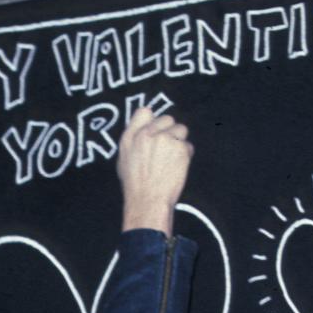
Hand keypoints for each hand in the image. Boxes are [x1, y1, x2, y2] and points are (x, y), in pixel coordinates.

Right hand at [118, 105, 193, 234]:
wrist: (148, 201)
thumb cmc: (135, 184)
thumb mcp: (124, 159)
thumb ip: (134, 138)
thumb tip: (146, 124)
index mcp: (131, 137)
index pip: (144, 112)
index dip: (153, 119)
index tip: (156, 129)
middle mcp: (147, 135)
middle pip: (168, 118)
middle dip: (170, 131)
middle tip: (166, 148)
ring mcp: (165, 140)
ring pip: (181, 130)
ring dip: (180, 142)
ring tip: (172, 159)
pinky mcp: (180, 148)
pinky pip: (188, 146)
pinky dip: (185, 155)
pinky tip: (176, 167)